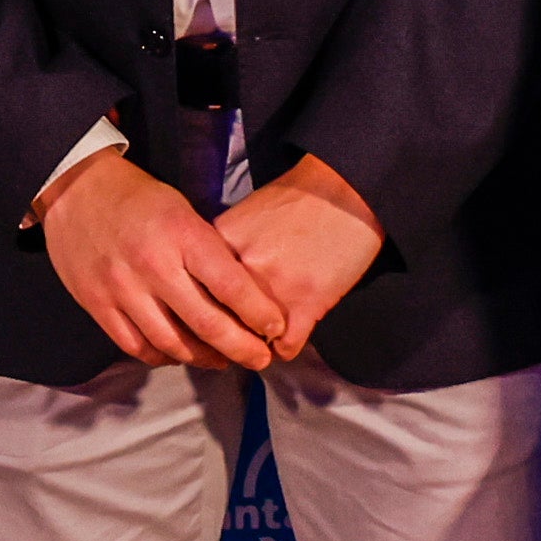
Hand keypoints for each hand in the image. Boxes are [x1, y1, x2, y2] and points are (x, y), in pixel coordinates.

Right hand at [38, 149, 288, 368]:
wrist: (75, 188)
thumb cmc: (138, 198)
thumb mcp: (183, 210)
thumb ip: (208, 252)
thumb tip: (243, 294)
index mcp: (181, 235)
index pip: (230, 286)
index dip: (258, 314)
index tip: (274, 328)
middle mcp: (153, 266)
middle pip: (206, 323)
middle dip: (240, 348)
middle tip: (260, 359)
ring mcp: (122, 289)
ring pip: (171, 343)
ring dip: (203, 358)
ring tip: (221, 360)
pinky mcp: (97, 304)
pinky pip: (135, 346)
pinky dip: (162, 356)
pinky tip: (178, 354)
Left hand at [211, 158, 381, 360]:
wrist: (345, 191)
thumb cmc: (296, 201)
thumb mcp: (243, 217)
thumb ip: (222, 252)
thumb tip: (209, 285)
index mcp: (217, 247)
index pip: (194, 295)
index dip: (203, 309)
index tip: (212, 316)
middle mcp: (240, 271)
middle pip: (218, 322)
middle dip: (227, 332)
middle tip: (239, 333)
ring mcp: (273, 290)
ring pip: (250, 341)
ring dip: (257, 343)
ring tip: (266, 335)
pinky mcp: (307, 305)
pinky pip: (286, 348)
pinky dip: (287, 347)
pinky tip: (291, 335)